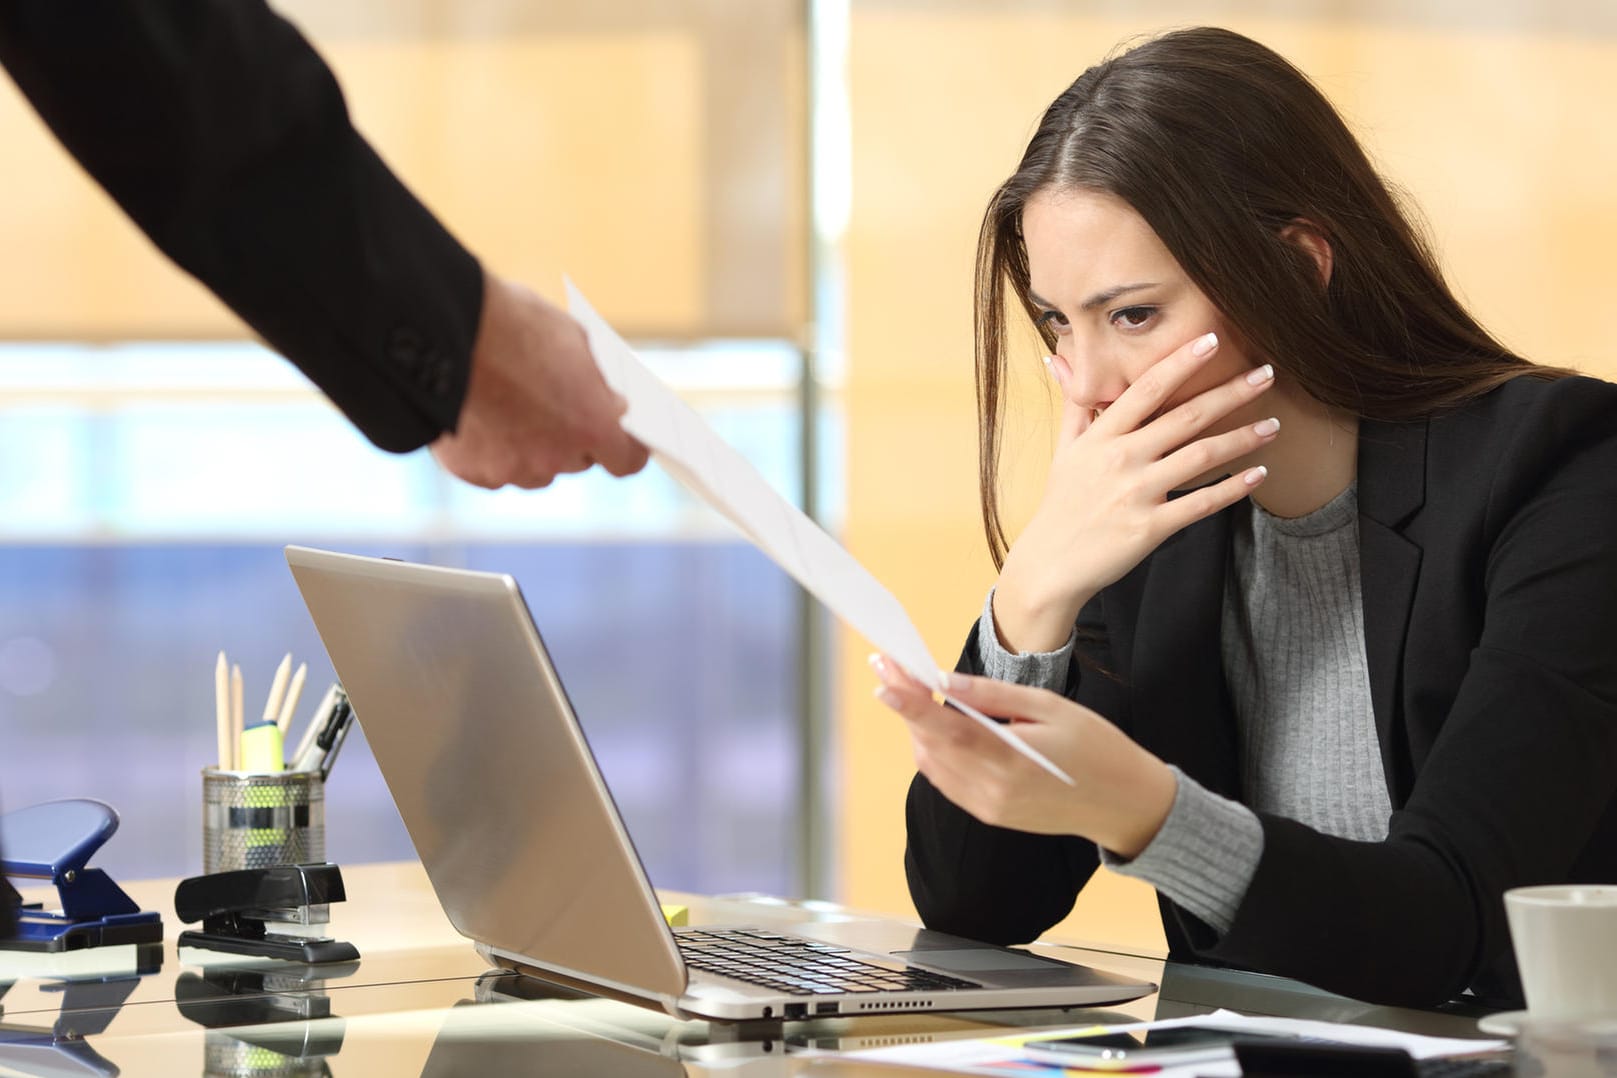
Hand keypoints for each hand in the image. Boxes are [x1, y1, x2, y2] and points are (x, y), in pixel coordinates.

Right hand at [430, 272, 649, 488]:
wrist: (439, 327)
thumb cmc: (511, 324)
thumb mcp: (572, 340)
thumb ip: (595, 382)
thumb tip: (610, 402)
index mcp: (593, 425)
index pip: (627, 460)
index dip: (625, 447)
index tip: (619, 435)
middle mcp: (556, 457)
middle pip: (578, 462)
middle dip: (572, 438)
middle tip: (555, 406)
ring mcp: (513, 469)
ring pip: (535, 470)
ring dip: (532, 449)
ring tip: (511, 407)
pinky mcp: (473, 472)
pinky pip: (494, 471)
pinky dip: (491, 451)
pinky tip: (481, 417)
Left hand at [871, 656, 1175, 857]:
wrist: (1124, 804)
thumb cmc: (1096, 747)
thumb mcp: (1051, 707)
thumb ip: (995, 696)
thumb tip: (947, 682)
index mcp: (1011, 760)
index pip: (948, 730)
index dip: (911, 705)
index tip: (884, 679)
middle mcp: (993, 790)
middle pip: (931, 745)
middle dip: (906, 706)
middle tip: (891, 670)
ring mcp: (989, 807)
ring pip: (933, 764)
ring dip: (917, 728)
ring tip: (909, 691)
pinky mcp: (990, 815)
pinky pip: (947, 781)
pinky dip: (934, 751)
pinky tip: (936, 727)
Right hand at [994, 332, 1276, 650]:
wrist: (1051, 565)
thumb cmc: (1061, 505)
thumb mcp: (1063, 451)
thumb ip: (1074, 405)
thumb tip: (1056, 357)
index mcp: (1101, 437)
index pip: (1146, 389)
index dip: (1180, 362)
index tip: (1212, 340)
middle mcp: (1120, 459)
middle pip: (1185, 417)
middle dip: (1230, 393)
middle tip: (1267, 373)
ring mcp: (1137, 493)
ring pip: (1200, 457)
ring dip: (1242, 438)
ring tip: (1273, 425)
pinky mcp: (1150, 527)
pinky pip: (1201, 504)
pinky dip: (1233, 488)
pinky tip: (1258, 474)